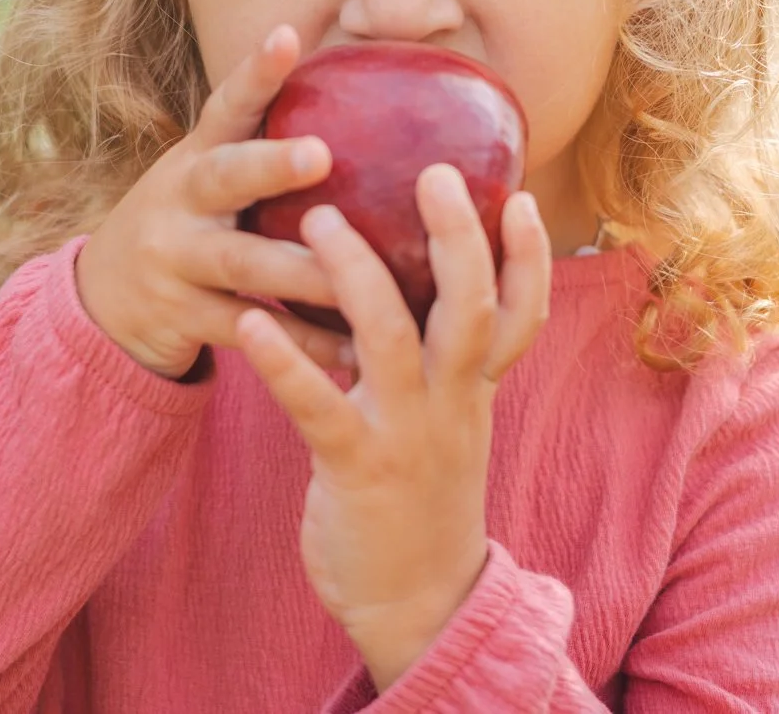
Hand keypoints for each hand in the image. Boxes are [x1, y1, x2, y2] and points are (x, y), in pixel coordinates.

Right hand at [76, 24, 354, 379]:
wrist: (103, 299)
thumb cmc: (189, 224)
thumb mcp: (208, 178)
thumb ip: (265, 148)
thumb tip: (369, 102)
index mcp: (196, 158)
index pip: (227, 105)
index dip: (256, 72)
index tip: (288, 35)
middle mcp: (180, 201)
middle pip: (225, 177)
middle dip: (272, 164)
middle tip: (321, 154)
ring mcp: (176, 261)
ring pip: (242, 264)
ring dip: (301, 270)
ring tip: (357, 275)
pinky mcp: (183, 317)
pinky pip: (250, 329)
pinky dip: (302, 342)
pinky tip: (354, 349)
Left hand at [236, 166, 552, 691]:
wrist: (418, 609)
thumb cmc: (421, 502)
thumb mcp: (448, 426)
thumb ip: (439, 363)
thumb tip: (414, 289)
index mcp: (474, 391)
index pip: (521, 313)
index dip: (529, 256)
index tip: (521, 194)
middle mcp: (451, 404)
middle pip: (472, 307)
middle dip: (458, 237)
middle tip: (436, 171)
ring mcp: (405, 435)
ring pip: (393, 340)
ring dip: (356, 274)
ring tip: (320, 219)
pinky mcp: (353, 468)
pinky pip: (317, 406)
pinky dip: (285, 361)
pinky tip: (250, 324)